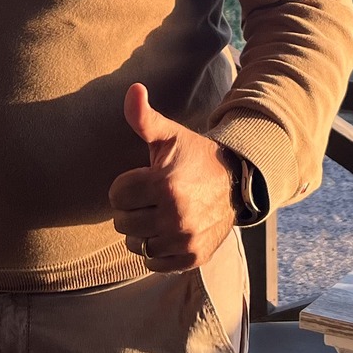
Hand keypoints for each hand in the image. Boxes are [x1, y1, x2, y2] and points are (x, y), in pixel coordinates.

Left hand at [107, 83, 236, 272]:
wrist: (234, 183)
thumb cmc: (194, 157)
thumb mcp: (169, 134)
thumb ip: (143, 117)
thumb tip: (132, 89)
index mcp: (165, 185)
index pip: (117, 196)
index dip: (126, 186)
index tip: (144, 178)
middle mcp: (176, 216)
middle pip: (123, 223)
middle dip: (132, 209)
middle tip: (151, 198)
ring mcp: (185, 239)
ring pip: (136, 245)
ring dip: (141, 232)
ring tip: (158, 214)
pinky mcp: (193, 257)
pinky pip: (154, 263)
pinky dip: (156, 251)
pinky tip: (167, 232)